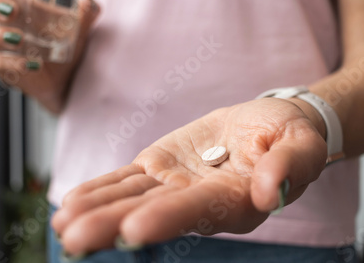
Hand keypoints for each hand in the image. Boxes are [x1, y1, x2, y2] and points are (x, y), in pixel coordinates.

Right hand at [0, 0, 99, 112]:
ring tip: (21, 40)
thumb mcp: (78, 29)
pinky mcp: (1, 66)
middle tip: (11, 10)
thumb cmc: (65, 46)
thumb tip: (91, 4)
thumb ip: (85, 15)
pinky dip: (14, 62)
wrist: (66, 80)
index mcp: (13, 3)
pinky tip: (32, 64)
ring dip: (0, 35)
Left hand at [51, 98, 326, 255]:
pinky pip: (127, 181)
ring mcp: (174, 185)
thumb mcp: (301, 145)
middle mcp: (198, 200)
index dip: (167, 219)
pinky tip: (72, 203)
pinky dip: (101, 190)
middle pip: (152, 212)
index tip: (132, 229)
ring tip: (61, 225)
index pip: (197, 211)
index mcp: (234, 200)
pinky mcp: (160, 168)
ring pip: (131, 198)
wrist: (267, 124)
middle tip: (73, 239)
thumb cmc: (290, 136)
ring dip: (96, 211)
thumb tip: (269, 192)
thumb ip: (288, 166)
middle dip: (112, 224)